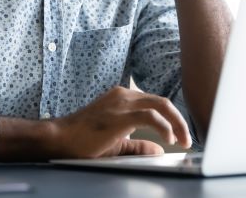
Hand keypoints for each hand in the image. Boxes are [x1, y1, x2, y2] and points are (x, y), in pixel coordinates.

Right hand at [49, 86, 191, 158]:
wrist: (59, 138)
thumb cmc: (82, 140)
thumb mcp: (115, 143)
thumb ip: (137, 145)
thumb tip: (159, 149)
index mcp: (122, 98)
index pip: (155, 103)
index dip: (171, 119)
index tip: (179, 135)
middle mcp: (124, 95)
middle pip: (162, 102)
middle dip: (179, 120)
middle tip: (186, 139)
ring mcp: (122, 103)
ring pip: (161, 105)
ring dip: (176, 124)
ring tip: (183, 140)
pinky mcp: (120, 115)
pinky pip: (151, 117)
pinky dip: (164, 127)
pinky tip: (169, 139)